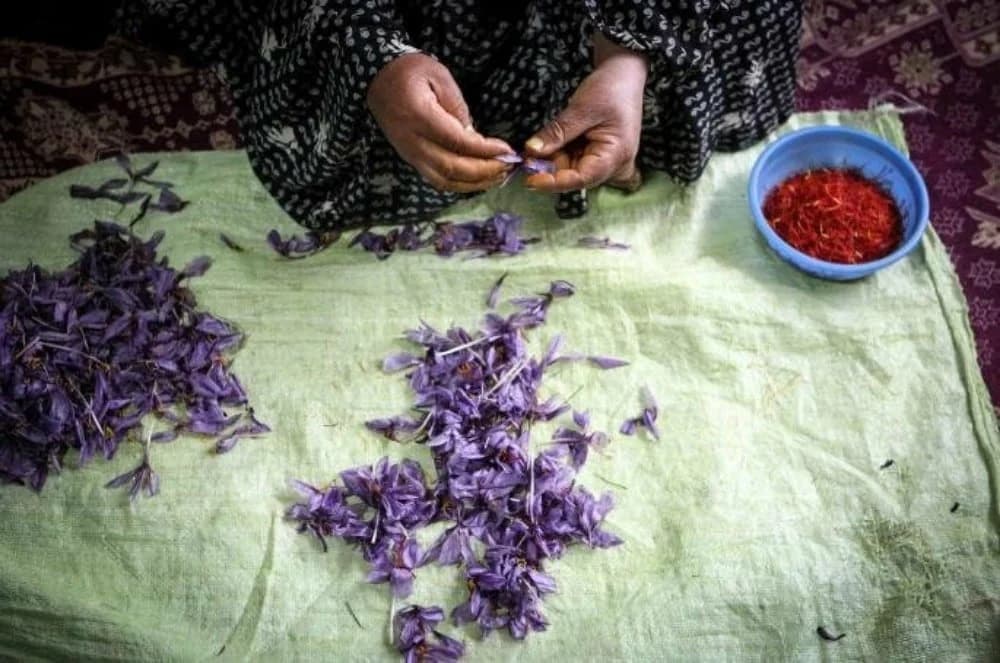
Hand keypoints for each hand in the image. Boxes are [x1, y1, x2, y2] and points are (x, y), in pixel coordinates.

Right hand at [367, 53, 512, 192]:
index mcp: (420, 117)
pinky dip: (460, 184)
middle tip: (508, 166)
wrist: (377, 78)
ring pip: (444, 181)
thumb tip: (475, 138)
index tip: (507, 151)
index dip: (484, 151)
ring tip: (498, 176)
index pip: (457, 142)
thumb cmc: (410, 71)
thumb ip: (458, 108)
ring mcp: (409, 154)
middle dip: (484, 171)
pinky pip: (436, 179)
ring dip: (474, 184)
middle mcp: (412, 141)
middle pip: (452, 168)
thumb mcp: (439, 77)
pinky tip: (478, 179)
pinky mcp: (410, 159)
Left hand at [523, 34, 647, 192]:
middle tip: (526, 158)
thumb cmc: (610, 89)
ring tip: (534, 148)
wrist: (624, 76)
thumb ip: (557, 133)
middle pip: (575, 176)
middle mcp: (612, 165)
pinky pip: (572, 160)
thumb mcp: (581, 109)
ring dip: (551, 161)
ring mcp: (604, 161)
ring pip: (571, 170)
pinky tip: (546, 145)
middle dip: (549, 169)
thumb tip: (531, 151)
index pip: (582, 179)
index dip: (555, 182)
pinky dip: (557, 154)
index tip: (530, 180)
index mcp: (616, 155)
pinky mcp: (595, 155)